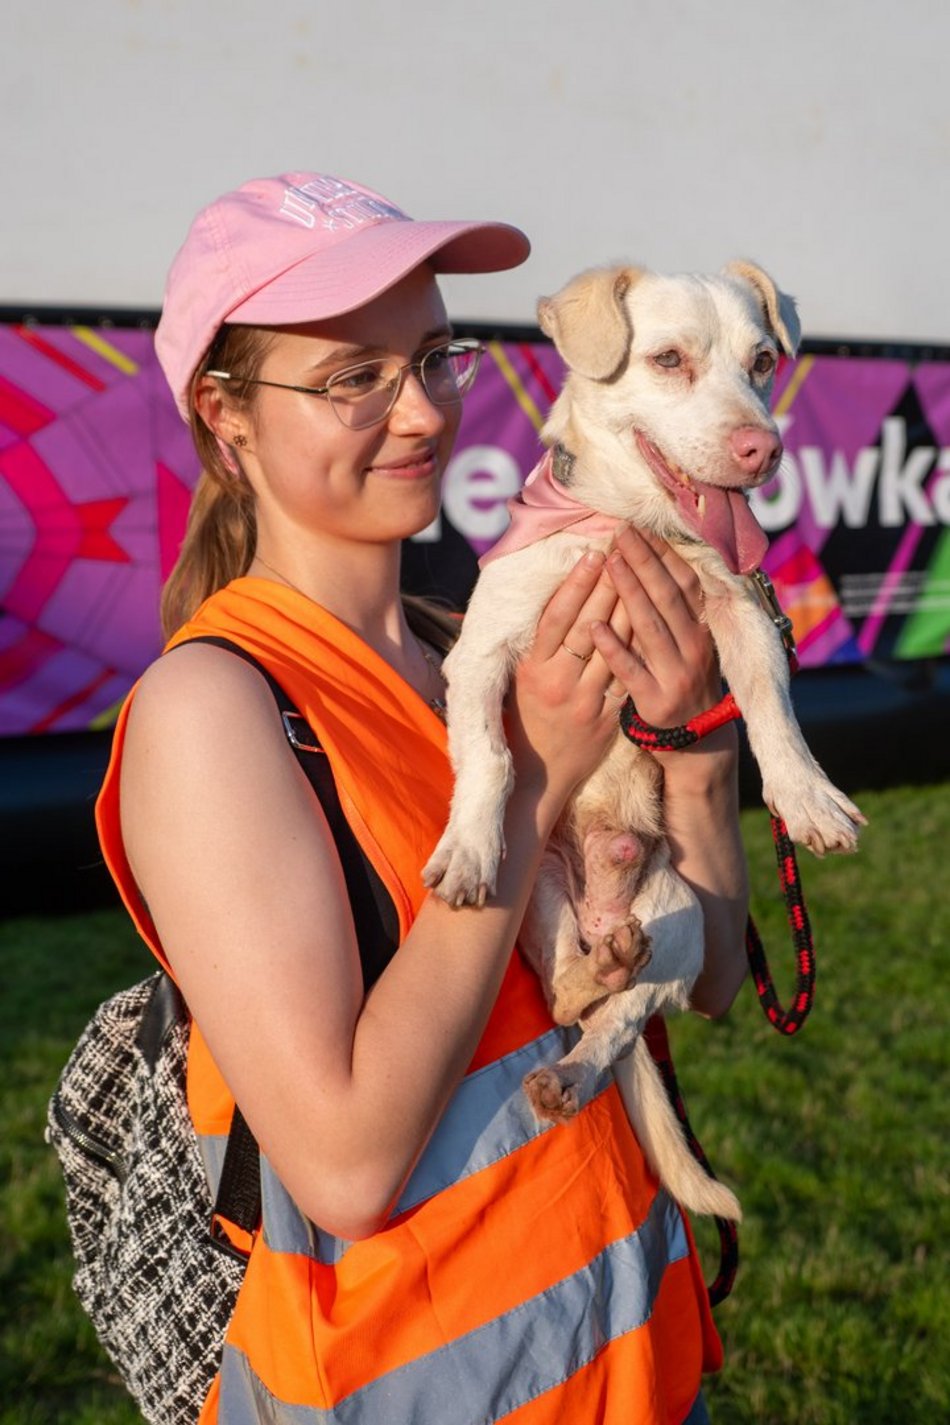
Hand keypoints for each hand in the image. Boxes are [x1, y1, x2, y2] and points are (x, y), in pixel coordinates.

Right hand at [507, 549, 626, 795]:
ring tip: (643, 575)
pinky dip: (640, 648)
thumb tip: (558, 594)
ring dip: (630, 609)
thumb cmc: (528, 716)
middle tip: (626, 552)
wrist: (541, 773)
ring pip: (613, 648)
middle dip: (609, 586)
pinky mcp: (607, 717)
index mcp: (533, 669)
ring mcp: (585, 701)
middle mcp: (558, 683)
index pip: (557, 618)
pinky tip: (653, 621)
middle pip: (588, 626)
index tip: (592, 554)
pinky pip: (628, 675)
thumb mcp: (521, 677)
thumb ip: (538, 641)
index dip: (577, 585)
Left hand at [590, 525, 720, 729]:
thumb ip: (677, 613)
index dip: (663, 554)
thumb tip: (657, 564)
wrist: (697, 746)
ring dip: (630, 592)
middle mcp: (693, 648)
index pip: (683, 583)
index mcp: (701, 630)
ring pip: (650, 627)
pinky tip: (594, 626)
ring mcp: (675, 674)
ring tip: (610, 562)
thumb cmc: (683, 684)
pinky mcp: (654, 701)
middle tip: (620, 530)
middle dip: (643, 561)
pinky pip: (631, 671)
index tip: (640, 528)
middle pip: (666, 596)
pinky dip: (614, 648)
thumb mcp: (690, 646)